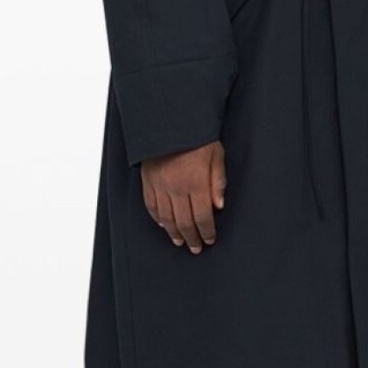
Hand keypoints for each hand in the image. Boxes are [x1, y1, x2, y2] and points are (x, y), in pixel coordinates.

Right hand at [141, 140, 226, 254]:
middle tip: (195, 248)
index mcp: (196, 182)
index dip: (207, 231)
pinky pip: (151, 205)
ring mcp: (160, 185)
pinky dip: (157, 218)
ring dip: (173, 232)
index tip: (210, 239)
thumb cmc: (197, 135)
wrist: (170, 119)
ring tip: (179, 241)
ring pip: (166, 217)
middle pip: (184, 221)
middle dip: (191, 237)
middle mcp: (176, 187)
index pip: (203, 216)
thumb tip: (219, 206)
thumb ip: (218, 181)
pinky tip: (163, 225)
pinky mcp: (148, 180)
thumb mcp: (217, 154)